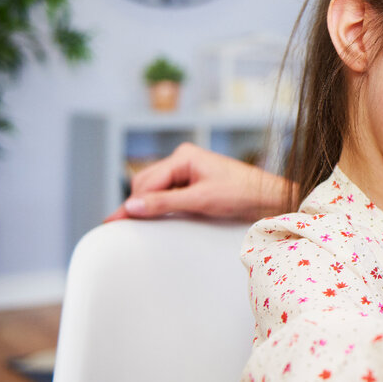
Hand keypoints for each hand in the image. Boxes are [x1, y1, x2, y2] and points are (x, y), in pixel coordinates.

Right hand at [104, 142, 292, 221]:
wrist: (269, 198)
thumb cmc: (242, 194)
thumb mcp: (201, 200)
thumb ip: (165, 203)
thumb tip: (132, 206)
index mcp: (183, 156)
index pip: (147, 181)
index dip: (132, 203)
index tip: (113, 221)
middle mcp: (183, 160)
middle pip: (147, 184)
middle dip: (138, 203)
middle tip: (121, 225)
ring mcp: (188, 171)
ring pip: (155, 189)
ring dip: (148, 205)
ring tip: (136, 223)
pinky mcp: (194, 183)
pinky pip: (168, 194)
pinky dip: (160, 205)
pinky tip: (154, 216)